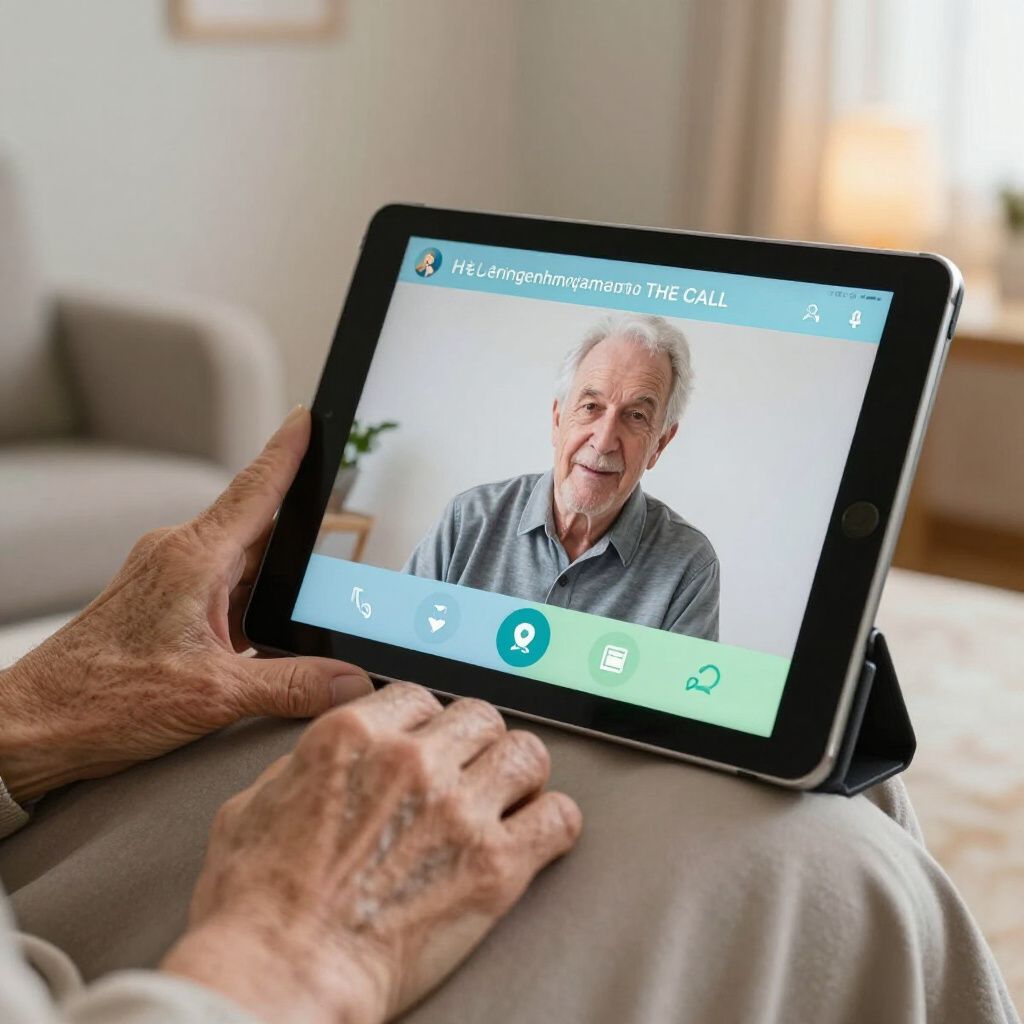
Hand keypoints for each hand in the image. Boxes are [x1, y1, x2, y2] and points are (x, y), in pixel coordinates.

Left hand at [0, 407, 371, 802]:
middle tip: (338, 557)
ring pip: (242, 564)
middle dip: (299, 540)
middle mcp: (180, 557)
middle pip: (258, 530)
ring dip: (274, 583)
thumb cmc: (101, 699)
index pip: (254, 490)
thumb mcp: (213, 695)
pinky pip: (223, 590)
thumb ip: (291, 685)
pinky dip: (251, 605)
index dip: (287, 451)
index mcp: (193, 558)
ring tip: (304, 612)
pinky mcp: (162, 605)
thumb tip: (349, 681)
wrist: (34, 726)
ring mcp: (169, 579)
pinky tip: (265, 637)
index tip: (307, 417)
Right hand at [162, 683, 582, 1023]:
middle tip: (470, 772)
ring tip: (509, 796)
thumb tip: (327, 757)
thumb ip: (302, 765)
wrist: (283, 976)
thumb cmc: (256, 905)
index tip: (431, 743)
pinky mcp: (495, 865)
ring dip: (519, 774)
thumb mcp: (252, 806)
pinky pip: (558, 818)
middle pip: (480, 718)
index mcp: (355, 736)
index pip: (420, 696)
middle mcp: (414, 760)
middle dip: (476, 744)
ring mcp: (459, 809)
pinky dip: (554, 822)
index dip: (427, 723)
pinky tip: (538, 833)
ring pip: (527, 753)